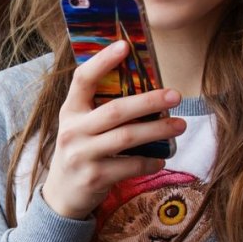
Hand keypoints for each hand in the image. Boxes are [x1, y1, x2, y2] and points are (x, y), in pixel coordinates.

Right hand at [41, 40, 184, 219]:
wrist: (62, 195)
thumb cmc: (81, 151)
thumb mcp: (81, 126)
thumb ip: (100, 108)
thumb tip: (146, 87)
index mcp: (70, 111)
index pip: (82, 80)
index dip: (102, 61)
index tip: (125, 46)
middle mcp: (73, 131)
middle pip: (115, 110)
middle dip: (149, 101)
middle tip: (175, 95)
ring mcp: (82, 155)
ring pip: (127, 137)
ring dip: (158, 130)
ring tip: (180, 125)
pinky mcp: (95, 177)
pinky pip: (130, 166)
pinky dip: (150, 162)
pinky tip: (161, 159)